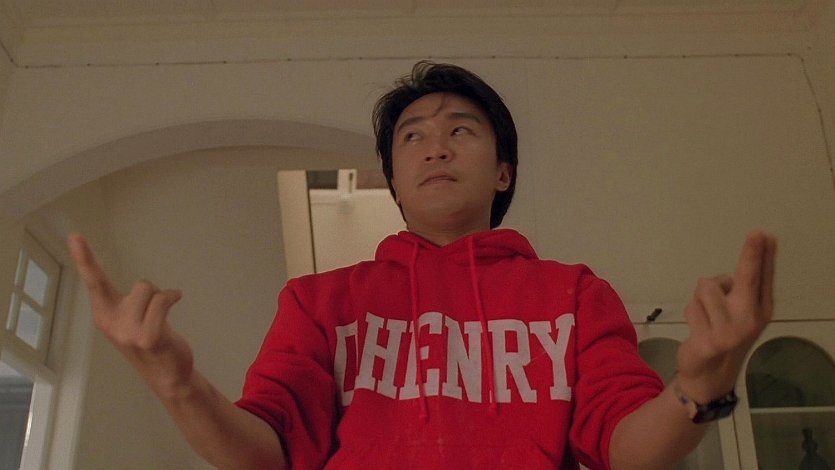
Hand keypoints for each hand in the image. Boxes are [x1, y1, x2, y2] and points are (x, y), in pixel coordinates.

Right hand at [69, 234, 193, 397]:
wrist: (167, 375)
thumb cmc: (152, 342)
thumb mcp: (131, 320)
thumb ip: (127, 303)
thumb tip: (141, 289)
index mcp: (104, 315)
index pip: (94, 282)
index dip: (85, 258)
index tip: (75, 236)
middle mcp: (112, 323)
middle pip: (141, 286)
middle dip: (154, 295)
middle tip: (155, 316)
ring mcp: (128, 332)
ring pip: (153, 292)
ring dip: (164, 300)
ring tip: (162, 320)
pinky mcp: (148, 337)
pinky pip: (163, 301)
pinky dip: (173, 296)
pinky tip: (177, 300)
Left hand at [676, 230, 776, 402]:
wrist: (710, 374)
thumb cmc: (724, 335)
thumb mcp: (738, 314)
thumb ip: (742, 290)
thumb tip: (745, 263)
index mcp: (760, 311)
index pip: (763, 277)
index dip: (763, 255)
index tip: (765, 234)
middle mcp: (749, 320)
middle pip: (747, 279)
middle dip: (750, 254)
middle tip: (757, 232)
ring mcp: (730, 331)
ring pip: (706, 287)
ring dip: (699, 297)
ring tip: (705, 315)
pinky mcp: (709, 341)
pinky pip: (691, 307)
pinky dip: (690, 314)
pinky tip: (698, 329)